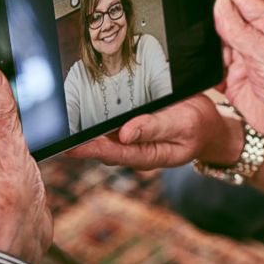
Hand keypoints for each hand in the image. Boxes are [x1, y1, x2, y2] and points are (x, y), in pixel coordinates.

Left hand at [0, 59, 51, 262]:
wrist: (13, 239)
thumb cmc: (4, 202)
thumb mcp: (6, 149)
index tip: (18, 52)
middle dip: (6, 82)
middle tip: (35, 71)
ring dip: (17, 101)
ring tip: (40, 94)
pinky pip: (8, 126)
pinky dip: (23, 118)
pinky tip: (41, 119)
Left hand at [67, 94, 243, 168]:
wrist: (210, 127)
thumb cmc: (199, 126)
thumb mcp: (183, 124)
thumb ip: (155, 128)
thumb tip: (125, 133)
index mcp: (147, 154)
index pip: (113, 152)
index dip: (90, 148)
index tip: (70, 145)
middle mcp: (134, 149)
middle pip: (101, 145)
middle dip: (78, 138)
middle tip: (53, 128)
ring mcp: (131, 139)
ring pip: (102, 135)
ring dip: (84, 128)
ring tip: (59, 118)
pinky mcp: (131, 127)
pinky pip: (109, 124)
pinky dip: (95, 117)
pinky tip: (80, 109)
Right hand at [214, 0, 263, 177]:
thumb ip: (240, 30)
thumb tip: (220, 4)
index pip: (238, 0)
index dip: (221, 1)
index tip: (206, 7)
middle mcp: (253, 37)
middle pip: (221, 20)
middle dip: (212, 28)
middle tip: (217, 42)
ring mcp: (241, 57)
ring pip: (213, 44)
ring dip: (209, 50)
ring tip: (223, 62)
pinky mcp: (230, 77)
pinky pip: (209, 67)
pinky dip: (206, 70)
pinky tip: (216, 73)